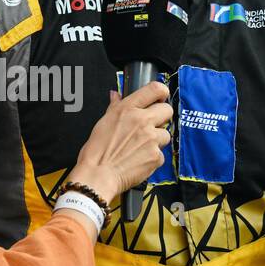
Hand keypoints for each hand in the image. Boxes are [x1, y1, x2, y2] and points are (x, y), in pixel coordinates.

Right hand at [70, 80, 173, 203]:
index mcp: (128, 109)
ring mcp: (151, 139)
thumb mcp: (103, 123)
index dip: (161, 92)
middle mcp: (142, 121)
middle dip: (162, 117)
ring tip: (140, 147)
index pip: (155, 89)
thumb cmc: (96, 152)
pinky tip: (139, 160)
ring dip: (157, 140)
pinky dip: (152, 158)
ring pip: (165, 134)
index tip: (160, 97)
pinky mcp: (156, 156)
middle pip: (167, 110)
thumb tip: (116, 95)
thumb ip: (115, 107)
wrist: (98, 176)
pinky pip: (161, 154)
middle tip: (151, 125)